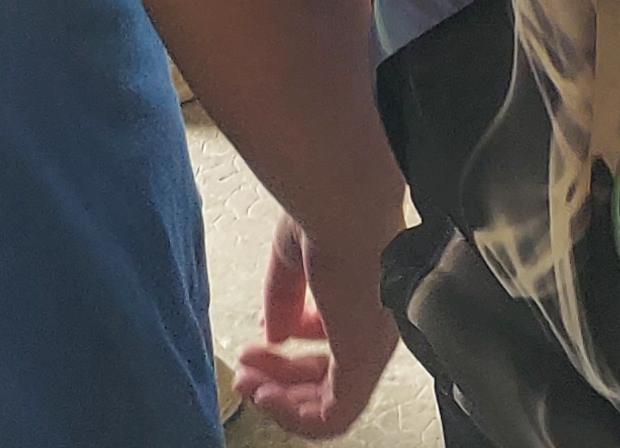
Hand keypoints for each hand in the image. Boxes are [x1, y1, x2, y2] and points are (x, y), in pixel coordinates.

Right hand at [234, 207, 403, 440]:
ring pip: (330, 402)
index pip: (333, 340)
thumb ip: (285, 299)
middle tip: (245, 374)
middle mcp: (374, 323)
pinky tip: (266, 396)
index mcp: (365, 294)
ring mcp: (372, 344)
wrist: (343, 202)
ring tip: (247, 385)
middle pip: (328, 375)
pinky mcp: (364, 362)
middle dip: (278, 379)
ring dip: (281, 400)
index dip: (291, 348)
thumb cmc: (327, 208)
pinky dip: (294, 417)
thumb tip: (275, 334)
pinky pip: (334, 416)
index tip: (257, 344)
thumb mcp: (293, 257)